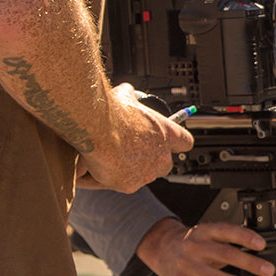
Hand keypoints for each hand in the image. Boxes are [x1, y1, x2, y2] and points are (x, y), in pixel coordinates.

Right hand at [76, 84, 193, 191]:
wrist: (96, 127)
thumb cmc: (111, 111)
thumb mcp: (125, 96)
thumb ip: (130, 96)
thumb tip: (126, 90)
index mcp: (168, 133)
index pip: (184, 143)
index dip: (174, 143)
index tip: (167, 142)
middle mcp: (162, 156)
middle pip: (164, 164)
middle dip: (147, 160)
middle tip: (126, 150)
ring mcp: (148, 173)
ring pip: (140, 175)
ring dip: (123, 168)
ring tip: (103, 154)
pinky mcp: (130, 186)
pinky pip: (117, 183)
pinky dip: (103, 176)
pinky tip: (91, 164)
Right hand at [136, 218, 272, 275]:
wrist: (161, 249)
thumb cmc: (194, 243)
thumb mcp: (209, 234)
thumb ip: (230, 241)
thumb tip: (261, 250)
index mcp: (204, 231)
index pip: (226, 231)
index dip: (245, 237)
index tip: (261, 244)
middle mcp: (194, 247)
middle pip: (225, 255)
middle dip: (249, 263)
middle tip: (269, 270)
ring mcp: (187, 265)